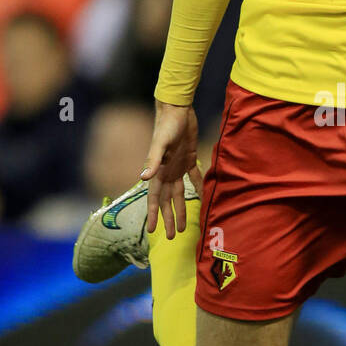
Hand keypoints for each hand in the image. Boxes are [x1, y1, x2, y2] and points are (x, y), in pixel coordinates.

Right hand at [141, 101, 201, 237]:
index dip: (153, 214)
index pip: (154, 198)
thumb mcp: (159, 143)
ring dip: (181, 209)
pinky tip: (202, 199)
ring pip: (179, 193)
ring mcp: (177, 166)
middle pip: (167, 201)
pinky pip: (194, 178)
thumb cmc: (166, 125)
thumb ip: (152, 160)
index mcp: (158, 171)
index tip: (152, 231)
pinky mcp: (189, 158)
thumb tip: (143, 178)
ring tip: (184, 226)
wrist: (177, 109)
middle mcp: (166, 172)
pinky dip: (198, 188)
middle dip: (168, 218)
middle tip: (172, 236)